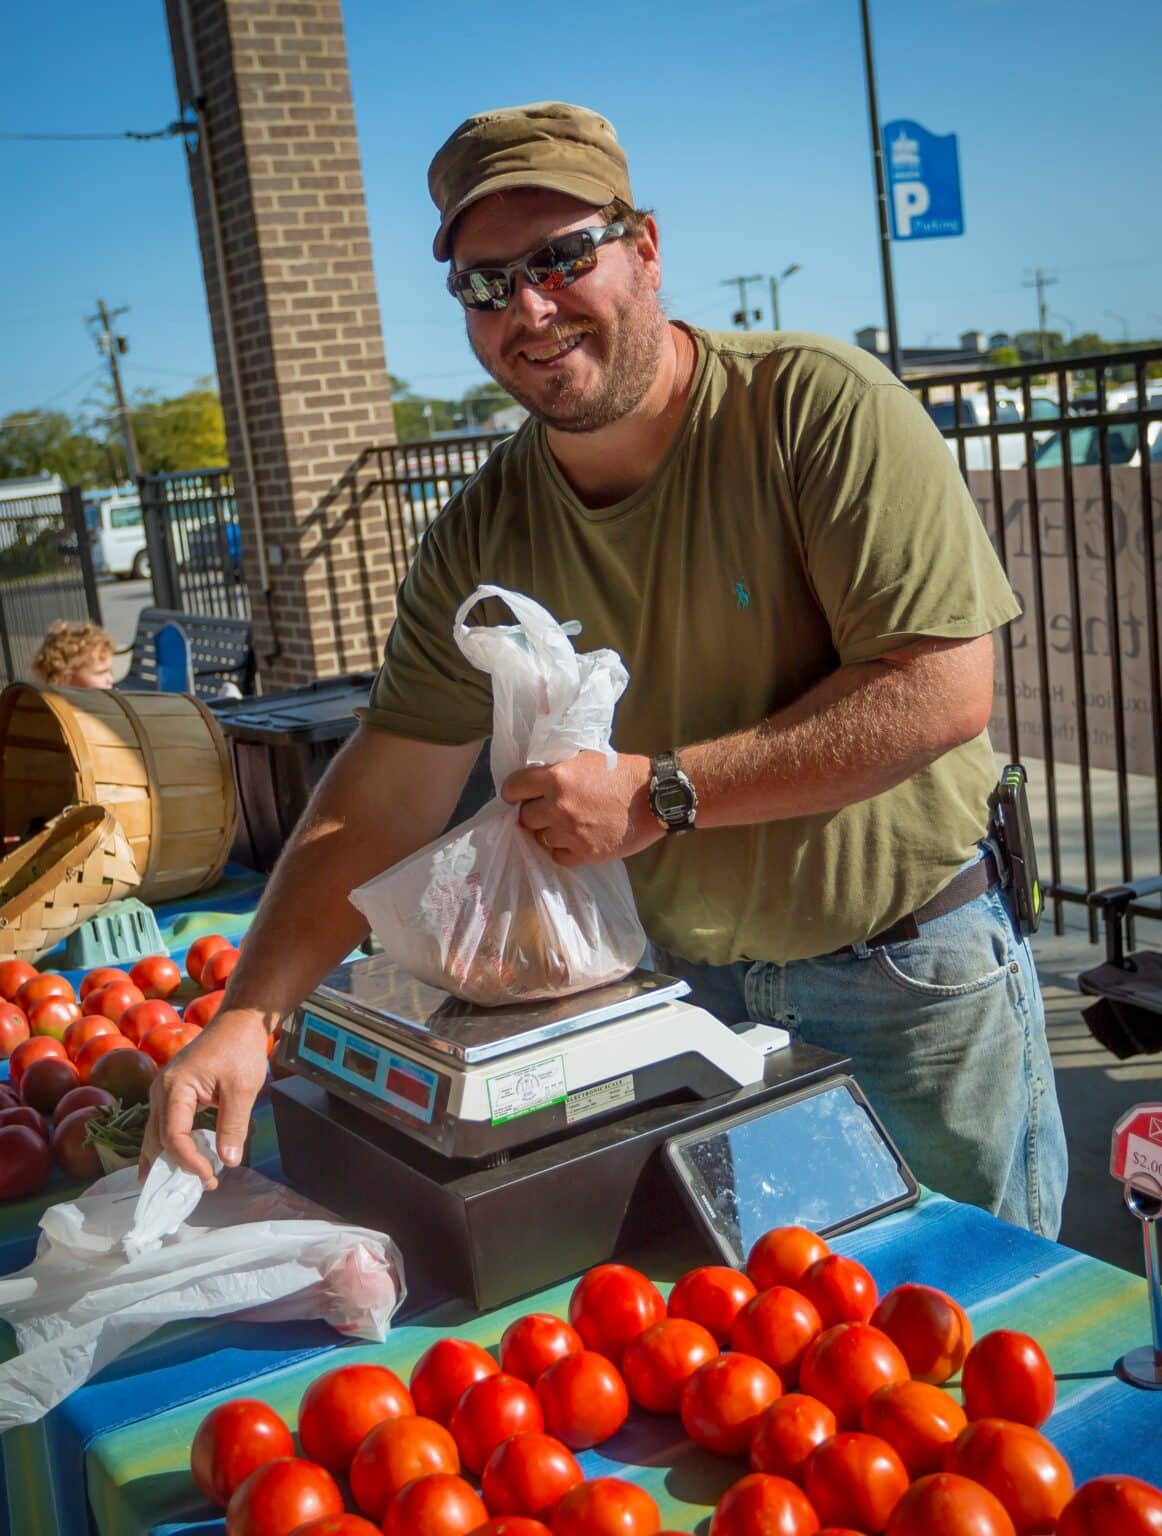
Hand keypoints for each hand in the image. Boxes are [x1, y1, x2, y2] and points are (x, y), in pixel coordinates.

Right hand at [140, 1009, 271, 1187]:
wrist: (238, 1022)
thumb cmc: (239, 1049)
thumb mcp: (242, 1088)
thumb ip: (233, 1125)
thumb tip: (229, 1161)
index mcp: (174, 1087)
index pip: (174, 1136)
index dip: (190, 1161)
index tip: (211, 1176)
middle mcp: (160, 1090)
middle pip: (158, 1139)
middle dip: (178, 1166)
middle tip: (205, 1184)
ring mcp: (162, 1091)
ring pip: (155, 1134)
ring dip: (168, 1160)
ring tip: (181, 1185)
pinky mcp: (170, 1092)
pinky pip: (162, 1124)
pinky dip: (167, 1146)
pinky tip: (167, 1165)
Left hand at [500, 750, 660, 866]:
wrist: (656, 799)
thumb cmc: (625, 773)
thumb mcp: (587, 757)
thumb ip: (560, 767)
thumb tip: (538, 776)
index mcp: (557, 777)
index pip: (514, 787)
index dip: (514, 791)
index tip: (517, 794)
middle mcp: (558, 807)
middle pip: (526, 816)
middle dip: (533, 812)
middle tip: (545, 809)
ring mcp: (570, 834)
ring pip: (540, 838)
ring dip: (547, 832)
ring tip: (562, 825)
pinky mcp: (584, 854)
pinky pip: (557, 856)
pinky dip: (561, 849)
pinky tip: (572, 839)